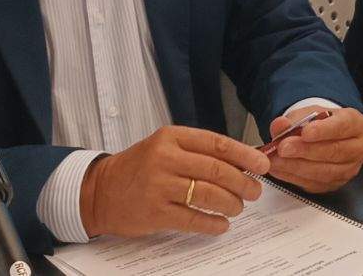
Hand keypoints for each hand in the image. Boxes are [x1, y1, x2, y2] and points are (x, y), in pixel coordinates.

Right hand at [80, 125, 266, 237]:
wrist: (100, 190)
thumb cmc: (139, 168)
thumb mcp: (165, 148)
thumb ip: (198, 152)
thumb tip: (242, 162)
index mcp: (172, 137)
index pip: (217, 143)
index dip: (244, 155)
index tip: (262, 165)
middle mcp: (165, 158)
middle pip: (217, 170)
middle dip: (243, 183)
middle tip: (254, 192)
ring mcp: (159, 186)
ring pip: (208, 194)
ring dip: (231, 203)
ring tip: (238, 208)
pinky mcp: (154, 212)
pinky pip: (193, 218)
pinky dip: (212, 223)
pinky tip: (221, 224)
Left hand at [266, 106, 362, 192]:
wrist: (325, 137)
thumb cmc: (320, 123)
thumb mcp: (308, 114)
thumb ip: (293, 119)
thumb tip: (280, 125)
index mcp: (355, 123)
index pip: (343, 126)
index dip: (323, 131)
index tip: (305, 132)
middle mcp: (357, 147)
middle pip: (334, 151)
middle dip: (305, 150)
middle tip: (283, 148)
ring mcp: (348, 169)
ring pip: (324, 171)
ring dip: (296, 166)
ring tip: (275, 160)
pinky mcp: (335, 184)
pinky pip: (314, 184)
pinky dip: (293, 177)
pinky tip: (279, 169)